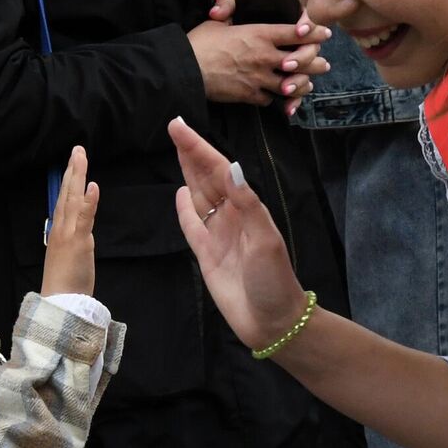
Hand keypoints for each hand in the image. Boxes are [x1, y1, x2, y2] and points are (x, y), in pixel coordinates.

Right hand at [42, 146, 99, 296]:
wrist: (60, 302)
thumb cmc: (66, 282)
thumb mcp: (69, 254)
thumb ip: (75, 237)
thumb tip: (81, 226)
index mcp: (58, 230)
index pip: (63, 199)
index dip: (68, 180)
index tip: (73, 162)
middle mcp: (60, 227)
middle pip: (66, 193)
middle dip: (72, 170)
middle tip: (77, 150)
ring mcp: (68, 233)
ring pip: (72, 199)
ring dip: (77, 176)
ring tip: (81, 156)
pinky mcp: (78, 241)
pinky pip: (84, 217)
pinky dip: (88, 200)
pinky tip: (92, 185)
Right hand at [168, 116, 305, 348]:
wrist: (272, 321)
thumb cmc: (274, 280)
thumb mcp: (265, 240)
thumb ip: (247, 204)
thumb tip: (231, 168)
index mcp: (247, 209)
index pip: (219, 170)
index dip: (199, 148)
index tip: (180, 126)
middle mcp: (231, 217)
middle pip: (207, 177)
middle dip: (191, 152)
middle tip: (174, 126)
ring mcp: (218, 235)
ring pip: (198, 196)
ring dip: (188, 172)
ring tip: (177, 149)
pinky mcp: (206, 255)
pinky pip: (192, 226)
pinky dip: (184, 210)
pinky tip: (179, 193)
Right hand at [188, 0, 333, 109]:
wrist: (185, 70)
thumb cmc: (199, 42)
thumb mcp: (218, 19)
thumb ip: (233, 6)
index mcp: (260, 35)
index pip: (296, 33)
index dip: (313, 33)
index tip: (324, 33)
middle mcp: (265, 57)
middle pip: (301, 61)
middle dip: (315, 63)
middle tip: (324, 64)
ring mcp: (259, 78)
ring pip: (292, 85)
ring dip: (302, 85)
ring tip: (308, 84)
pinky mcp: (250, 95)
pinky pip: (270, 99)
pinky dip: (276, 99)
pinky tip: (280, 98)